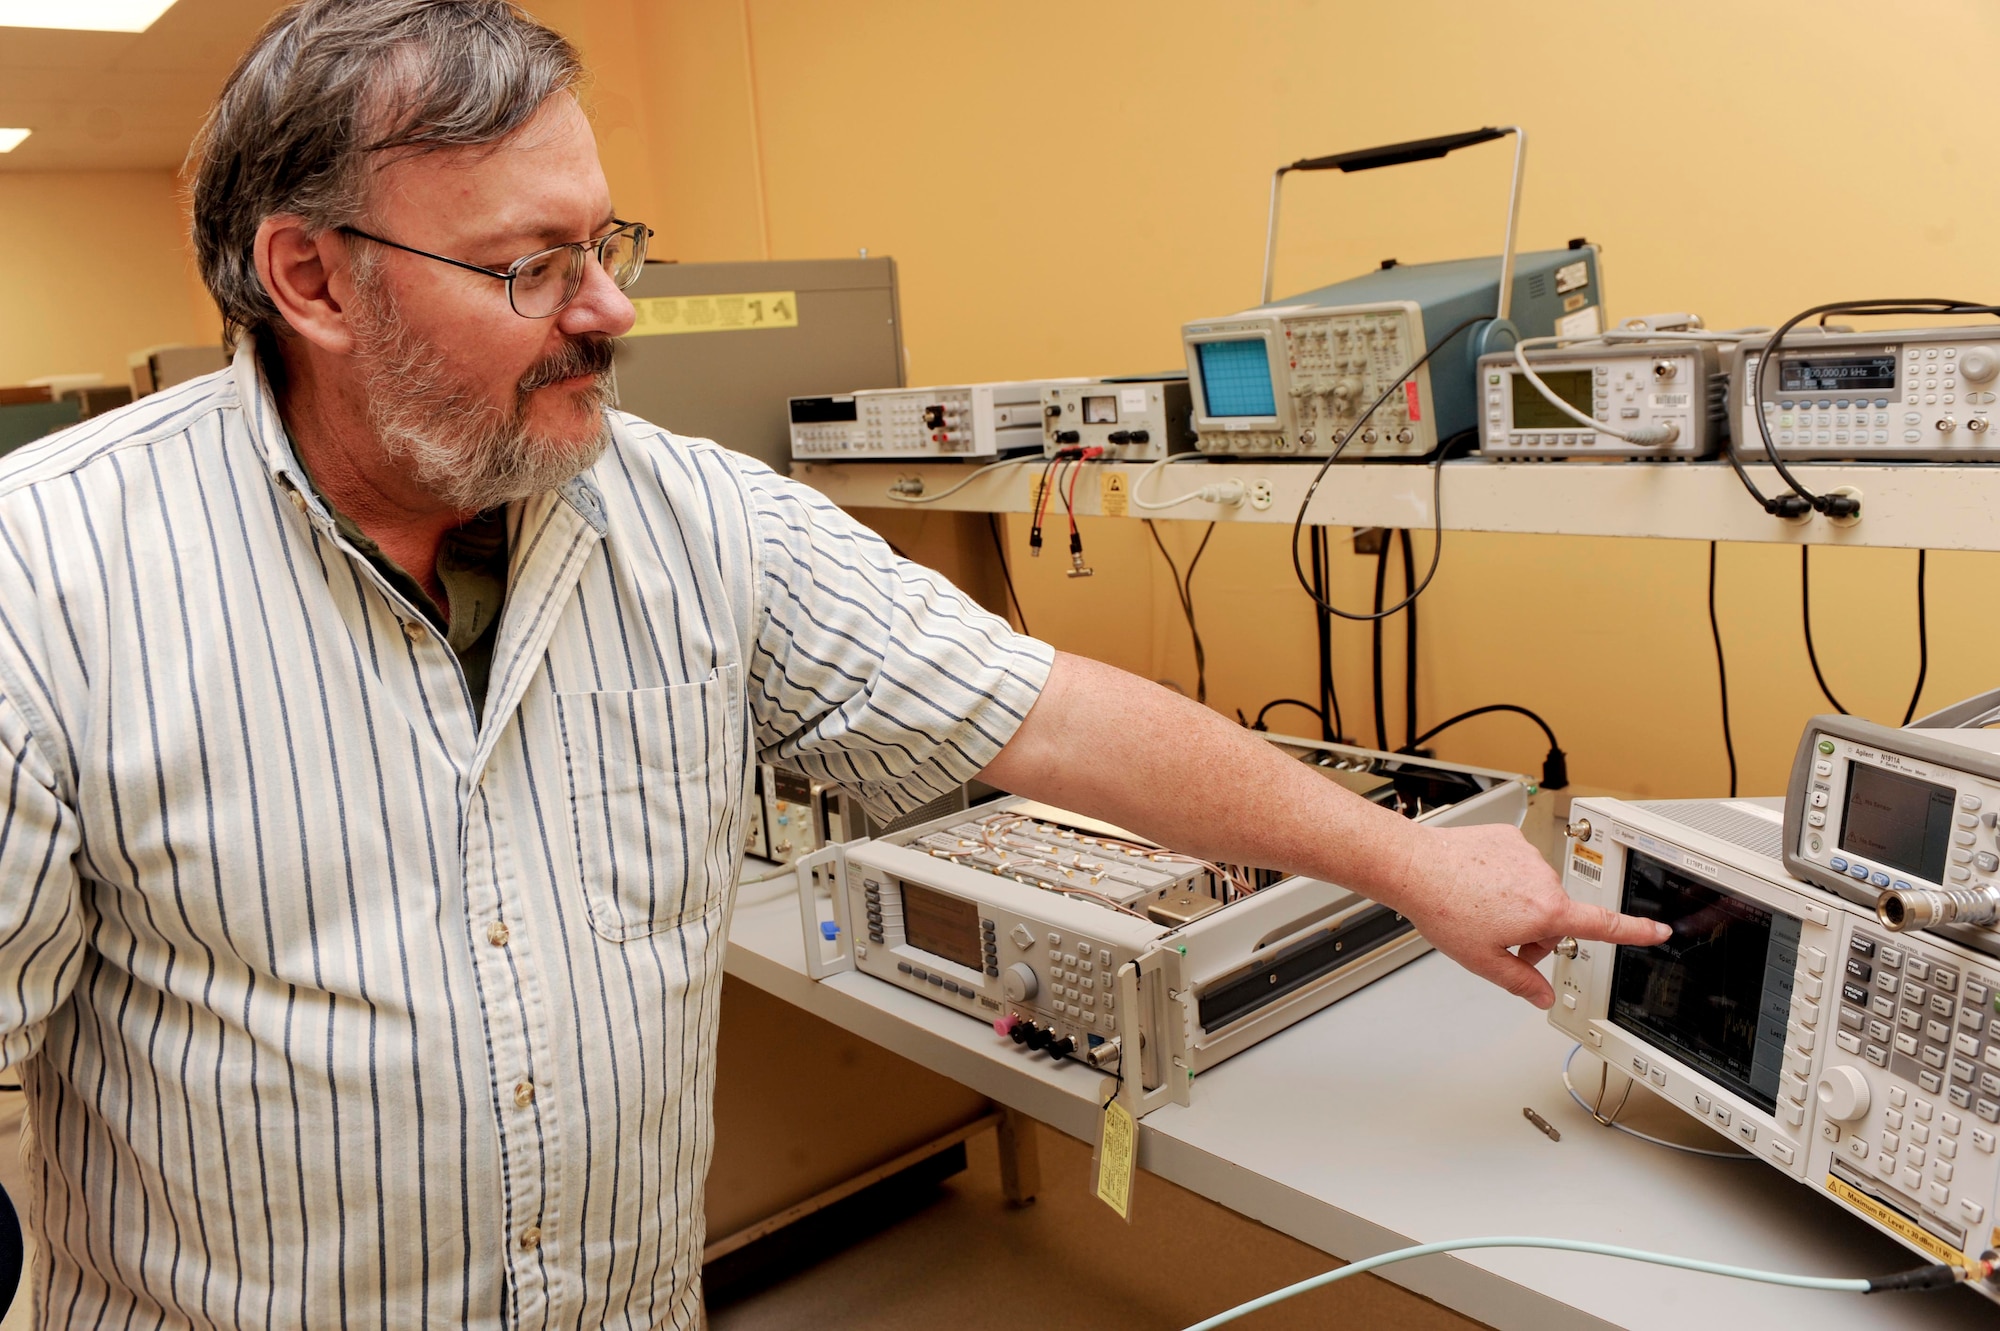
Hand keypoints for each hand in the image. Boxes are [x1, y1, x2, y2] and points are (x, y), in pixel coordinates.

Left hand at [1390, 822, 1669, 1008]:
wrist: (1415, 867)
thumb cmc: (1445, 909)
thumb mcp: (1483, 961)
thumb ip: (1520, 982)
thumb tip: (1541, 996)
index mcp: (1546, 911)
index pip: (1602, 925)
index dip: (1636, 931)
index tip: (1659, 930)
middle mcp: (1543, 879)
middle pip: (1556, 916)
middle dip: (1535, 932)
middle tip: (1498, 938)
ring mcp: (1527, 855)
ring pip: (1535, 891)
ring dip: (1519, 904)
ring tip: (1479, 907)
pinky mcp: (1510, 838)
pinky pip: (1517, 865)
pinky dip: (1503, 878)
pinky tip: (1477, 884)